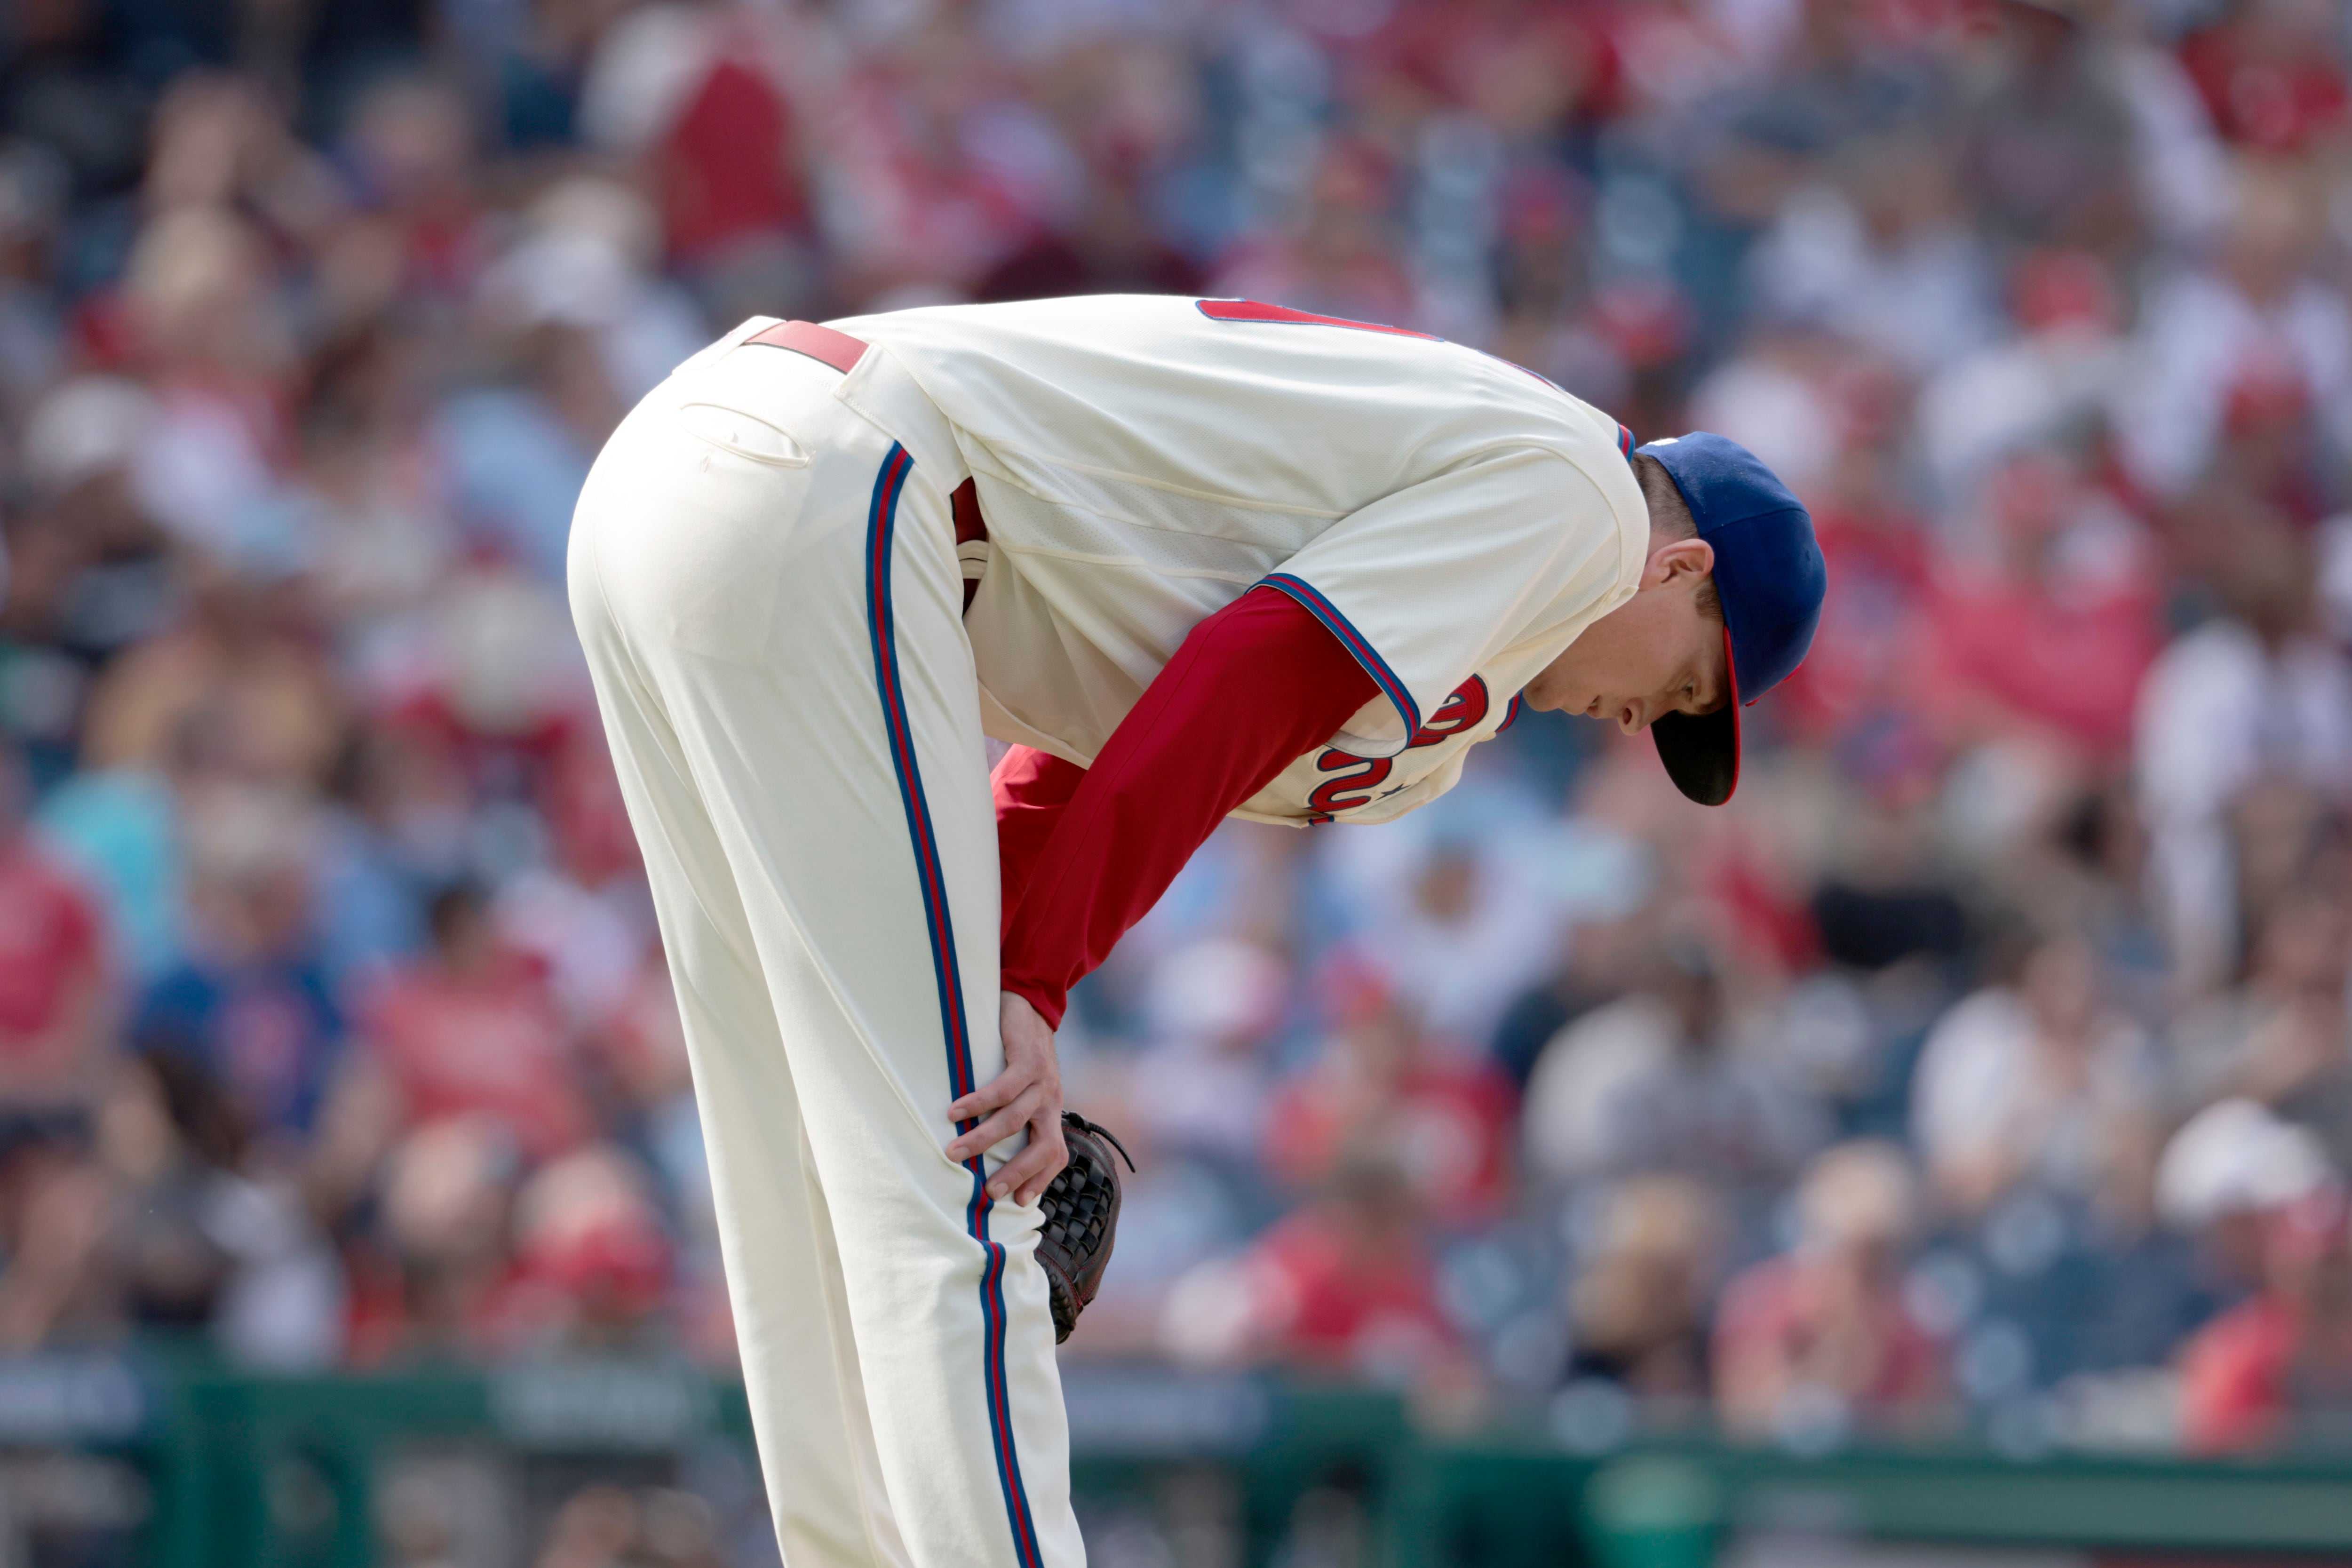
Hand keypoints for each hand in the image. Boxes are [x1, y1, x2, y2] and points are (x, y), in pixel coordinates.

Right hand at [945, 992, 1066, 1204]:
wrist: (1031, 1003)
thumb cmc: (1018, 1052)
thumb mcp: (1026, 1089)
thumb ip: (1017, 1115)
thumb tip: (990, 1150)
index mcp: (1051, 1112)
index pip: (1056, 1154)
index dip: (1041, 1180)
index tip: (1020, 1202)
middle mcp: (1051, 1101)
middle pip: (1044, 1147)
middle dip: (1017, 1173)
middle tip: (989, 1191)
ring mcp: (1042, 1081)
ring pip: (1015, 1121)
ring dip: (982, 1139)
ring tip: (953, 1152)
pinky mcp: (1028, 1060)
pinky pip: (1003, 1089)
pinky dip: (978, 1103)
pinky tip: (956, 1112)